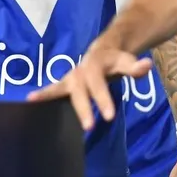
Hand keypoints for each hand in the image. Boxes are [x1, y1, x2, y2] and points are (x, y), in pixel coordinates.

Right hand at [26, 40, 151, 130]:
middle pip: (80, 89)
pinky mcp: (64, 84)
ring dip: (49, 95)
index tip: (108, 116)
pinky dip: (42, 94)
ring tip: (34, 100)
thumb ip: (135, 66)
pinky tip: (29, 101)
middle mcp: (79, 71)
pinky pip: (52, 89)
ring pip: (61, 87)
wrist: (103, 50)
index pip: (98, 82)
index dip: (102, 98)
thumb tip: (147, 64)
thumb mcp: (127, 61)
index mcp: (95, 65)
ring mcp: (70, 77)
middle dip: (83, 107)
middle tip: (90, 126)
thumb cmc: (116, 60)